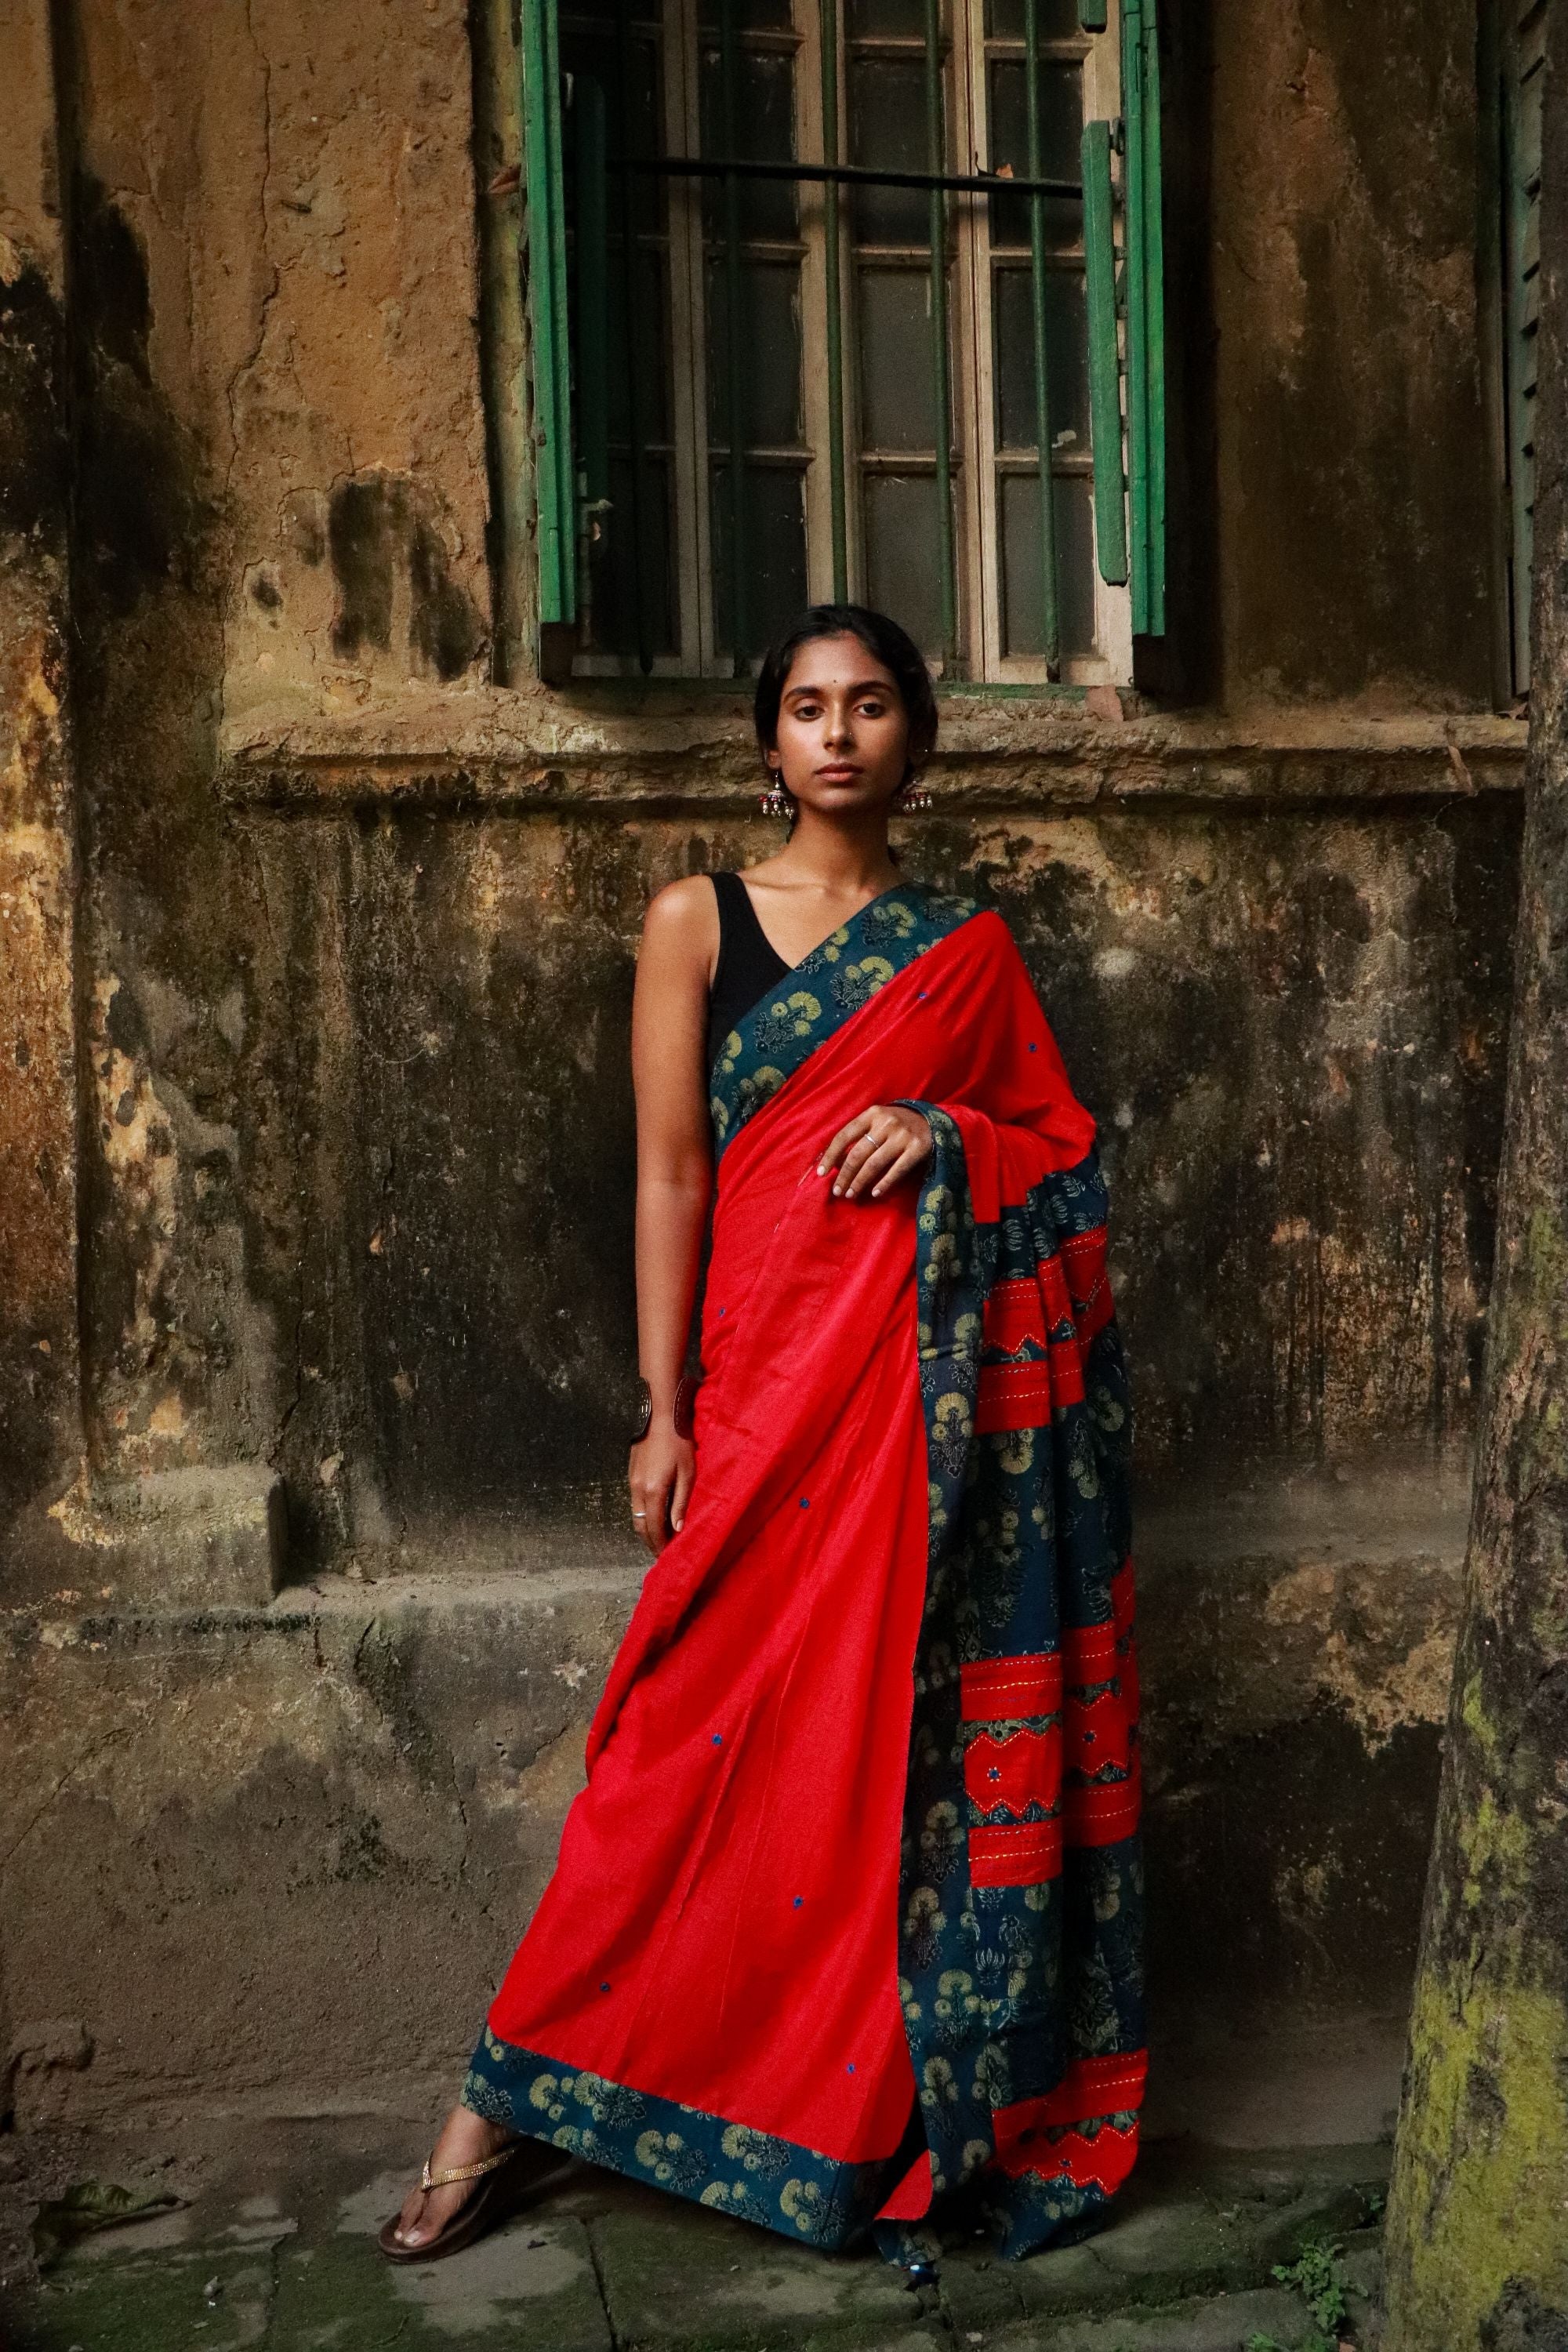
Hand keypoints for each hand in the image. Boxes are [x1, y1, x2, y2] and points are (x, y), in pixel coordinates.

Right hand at [629, 1422, 695, 1555]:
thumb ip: (680, 1502)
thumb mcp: (687, 1474)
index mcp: (652, 1491)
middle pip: (640, 1525)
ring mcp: (632, 1481)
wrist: (661, 1417)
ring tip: (660, 1538)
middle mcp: (637, 1489)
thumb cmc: (679, 1443)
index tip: (667, 1556)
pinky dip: (643, 1515)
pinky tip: (655, 1516)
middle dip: (650, 1542)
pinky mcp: (631, 1474)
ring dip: (646, 1529)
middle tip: (662, 1553)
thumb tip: (677, 1528)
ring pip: (635, 1515)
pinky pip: (635, 1503)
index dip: (660, 1544)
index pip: (653, 1527)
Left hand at [817, 1103, 934, 1200]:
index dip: (831, 1156)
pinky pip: (896, 1170)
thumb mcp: (877, 1122)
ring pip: (874, 1164)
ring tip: (851, 1194)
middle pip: (857, 1154)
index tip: (821, 1173)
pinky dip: (884, 1184)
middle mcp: (886, 1123)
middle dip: (844, 1175)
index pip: (844, 1136)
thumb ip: (859, 1137)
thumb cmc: (896, 1125)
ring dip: (859, 1182)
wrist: (931, 1120)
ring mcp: (903, 1136)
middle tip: (837, 1191)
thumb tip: (836, 1164)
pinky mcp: (918, 1148)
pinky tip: (874, 1193)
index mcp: (871, 1114)